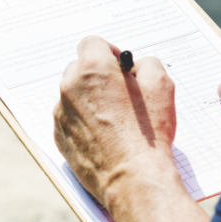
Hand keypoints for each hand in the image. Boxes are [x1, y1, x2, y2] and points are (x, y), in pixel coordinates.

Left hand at [54, 36, 178, 208]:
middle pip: (79, 68)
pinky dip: (83, 121)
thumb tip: (134, 67)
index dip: (109, 52)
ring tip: (114, 118)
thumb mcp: (161, 85)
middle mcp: (70, 87)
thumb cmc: (148, 133)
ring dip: (89, 98)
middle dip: (98, 75)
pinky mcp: (59, 136)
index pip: (92, 43)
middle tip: (121, 92)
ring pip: (73, 94)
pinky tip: (104, 135)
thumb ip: (147, 63)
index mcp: (93, 69)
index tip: (121, 67)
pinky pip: (69, 118)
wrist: (133, 178)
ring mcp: (61, 113)